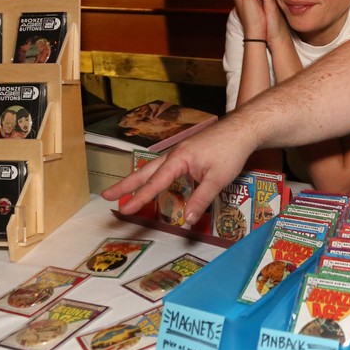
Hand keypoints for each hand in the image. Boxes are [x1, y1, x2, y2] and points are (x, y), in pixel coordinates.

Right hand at [101, 118, 253, 225]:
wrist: (243, 129)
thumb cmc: (230, 151)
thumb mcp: (217, 179)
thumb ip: (201, 199)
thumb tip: (187, 220)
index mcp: (178, 159)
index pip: (155, 182)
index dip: (139, 197)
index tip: (124, 208)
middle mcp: (174, 154)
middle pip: (145, 171)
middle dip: (126, 185)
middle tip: (106, 195)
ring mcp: (180, 151)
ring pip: (153, 167)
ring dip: (137, 178)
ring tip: (122, 190)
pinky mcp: (187, 152)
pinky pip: (164, 165)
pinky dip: (153, 174)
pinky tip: (154, 180)